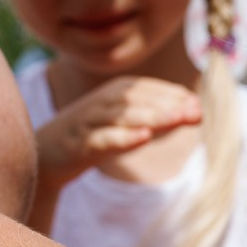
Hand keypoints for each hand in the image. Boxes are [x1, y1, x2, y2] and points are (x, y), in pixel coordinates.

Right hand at [35, 76, 200, 184]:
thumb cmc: (96, 136)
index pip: (147, 89)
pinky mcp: (77, 145)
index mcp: (115, 93)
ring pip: (121, 116)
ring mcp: (88, 122)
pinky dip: (122, 138)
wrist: (47, 156)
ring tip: (176, 119)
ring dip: (151, 116)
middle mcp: (102, 102)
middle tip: (196, 112)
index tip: (199, 107)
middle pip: (137, 100)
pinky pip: (101, 140)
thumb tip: (196, 109)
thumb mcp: (128, 122)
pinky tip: (143, 137)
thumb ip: (159, 115)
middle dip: (168, 104)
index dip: (174, 96)